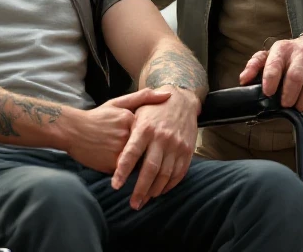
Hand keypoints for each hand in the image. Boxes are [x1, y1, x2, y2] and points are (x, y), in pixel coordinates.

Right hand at [64, 88, 171, 174]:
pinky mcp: (113, 165)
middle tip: (151, 156)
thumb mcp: (118, 103)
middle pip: (150, 149)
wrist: (72, 130)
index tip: (159, 141)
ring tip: (140, 167)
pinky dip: (129, 172)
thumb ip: (144, 97)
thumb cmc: (97, 117)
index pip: (155, 133)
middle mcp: (129, 135)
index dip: (156, 139)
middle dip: (152, 154)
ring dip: (142, 165)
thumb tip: (169, 94)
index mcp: (133, 119)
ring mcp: (121, 150)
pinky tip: (126, 170)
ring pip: (141, 163)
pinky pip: (129, 172)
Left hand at [112, 87, 199, 209]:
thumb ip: (126, 129)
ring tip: (145, 200)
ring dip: (154, 191)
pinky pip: (178, 173)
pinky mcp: (187, 150)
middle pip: (149, 169)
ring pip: (165, 174)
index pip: (131, 153)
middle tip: (133, 204)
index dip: (122, 171)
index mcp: (145, 127)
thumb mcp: (138, 110)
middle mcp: (161, 137)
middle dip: (140, 189)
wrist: (182, 99)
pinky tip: (160, 191)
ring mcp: (176, 145)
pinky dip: (169, 185)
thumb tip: (114, 147)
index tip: (115, 186)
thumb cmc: (154, 108)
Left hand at [240, 35, 302, 116]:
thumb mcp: (272, 55)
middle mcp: (301, 53)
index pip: (274, 64)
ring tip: (298, 108)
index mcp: (282, 49)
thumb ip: (256, 65)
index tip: (267, 93)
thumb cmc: (292, 56)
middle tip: (285, 105)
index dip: (270, 79)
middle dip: (289, 95)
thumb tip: (243, 80)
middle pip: (295, 76)